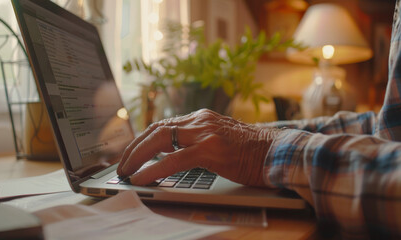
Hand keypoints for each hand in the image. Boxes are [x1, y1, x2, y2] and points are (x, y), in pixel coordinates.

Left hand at [117, 109, 280, 186]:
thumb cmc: (252, 151)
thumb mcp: (221, 139)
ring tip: (125, 172)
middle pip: (156, 129)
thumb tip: (176, 153)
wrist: (278, 152)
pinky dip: (153, 169)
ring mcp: (205, 133)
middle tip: (122, 165)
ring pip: (159, 140)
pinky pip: (173, 160)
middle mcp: (200, 121)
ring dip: (137, 157)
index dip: (142, 139)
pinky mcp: (210, 150)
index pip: (163, 124)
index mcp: (201, 118)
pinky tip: (141, 178)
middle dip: (133, 148)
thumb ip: (199, 141)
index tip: (131, 152)